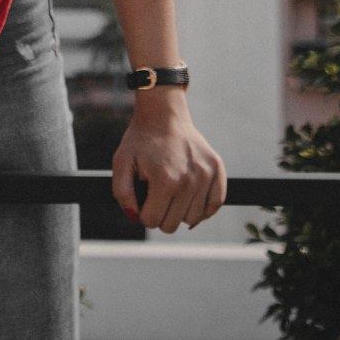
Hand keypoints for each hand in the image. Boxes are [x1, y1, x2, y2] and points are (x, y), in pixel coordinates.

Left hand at [112, 95, 225, 233]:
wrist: (164, 113)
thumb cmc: (141, 139)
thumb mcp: (121, 161)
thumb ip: (122, 193)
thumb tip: (136, 218)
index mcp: (165, 181)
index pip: (152, 221)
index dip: (142, 210)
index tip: (142, 194)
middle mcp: (189, 181)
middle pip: (172, 225)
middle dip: (160, 212)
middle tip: (155, 190)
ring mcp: (206, 176)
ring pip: (192, 219)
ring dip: (180, 209)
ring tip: (171, 186)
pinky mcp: (217, 170)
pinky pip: (214, 206)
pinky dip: (202, 207)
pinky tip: (189, 195)